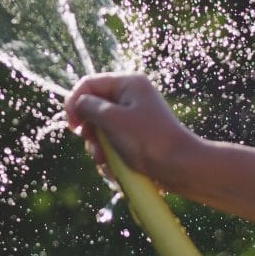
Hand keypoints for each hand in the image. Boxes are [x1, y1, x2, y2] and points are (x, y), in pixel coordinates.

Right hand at [64, 72, 193, 187]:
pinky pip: (114, 146)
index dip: (74, 103)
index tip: (72, 126)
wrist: (181, 168)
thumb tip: (78, 104)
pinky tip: (117, 171)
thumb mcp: (113, 120)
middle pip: (94, 110)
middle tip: (94, 147)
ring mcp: (135, 120)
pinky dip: (111, 159)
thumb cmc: (149, 140)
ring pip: (102, 132)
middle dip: (90, 132)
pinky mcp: (137, 140)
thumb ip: (89, 107)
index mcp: (128, 84)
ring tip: (107, 163)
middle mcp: (132, 98)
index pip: (89, 84)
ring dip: (99, 150)